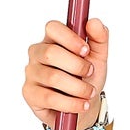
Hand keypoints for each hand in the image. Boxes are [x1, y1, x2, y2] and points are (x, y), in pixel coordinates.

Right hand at [22, 15, 108, 129]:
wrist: (84, 107)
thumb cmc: (87, 78)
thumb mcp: (98, 58)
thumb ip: (99, 38)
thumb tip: (94, 22)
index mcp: (52, 40)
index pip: (52, 28)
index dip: (70, 38)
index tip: (86, 50)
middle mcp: (37, 53)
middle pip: (51, 53)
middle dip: (77, 66)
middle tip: (90, 73)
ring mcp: (31, 73)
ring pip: (53, 77)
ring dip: (78, 87)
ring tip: (89, 93)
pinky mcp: (29, 93)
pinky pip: (49, 98)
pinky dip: (71, 103)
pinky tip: (82, 105)